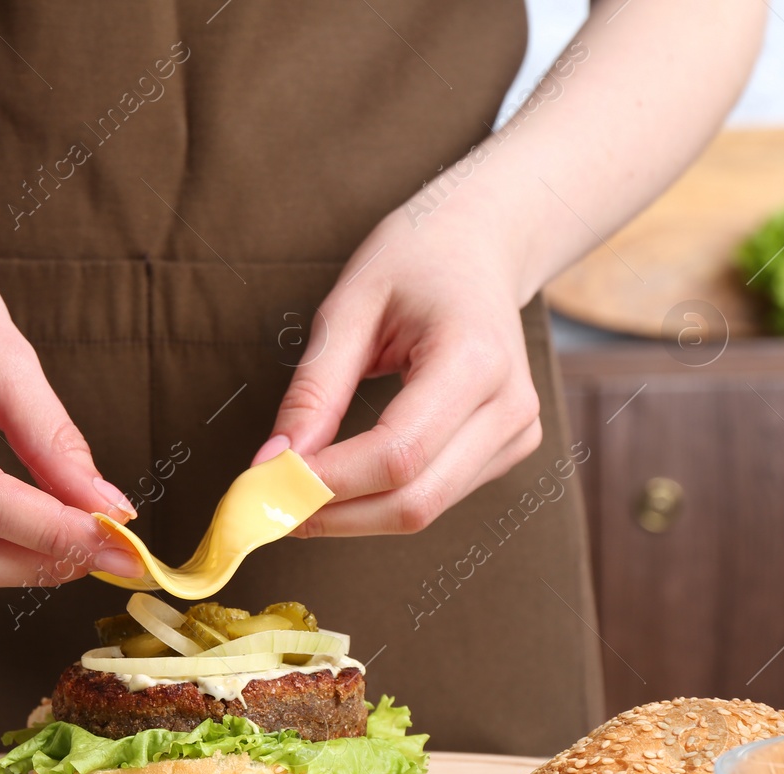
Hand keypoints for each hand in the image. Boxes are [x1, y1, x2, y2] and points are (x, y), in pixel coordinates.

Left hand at [255, 205, 542, 536]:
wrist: (479, 247)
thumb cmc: (411, 263)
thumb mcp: (348, 307)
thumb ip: (314, 390)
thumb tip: (274, 463)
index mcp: (474, 359)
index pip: (397, 453)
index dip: (327, 482)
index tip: (266, 484)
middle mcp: (509, 405)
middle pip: (414, 500)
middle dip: (334, 515)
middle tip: (270, 507)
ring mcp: (517, 433)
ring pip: (423, 510)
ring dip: (351, 516)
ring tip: (296, 493)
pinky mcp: (510, 449)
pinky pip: (436, 496)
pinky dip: (379, 501)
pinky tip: (344, 479)